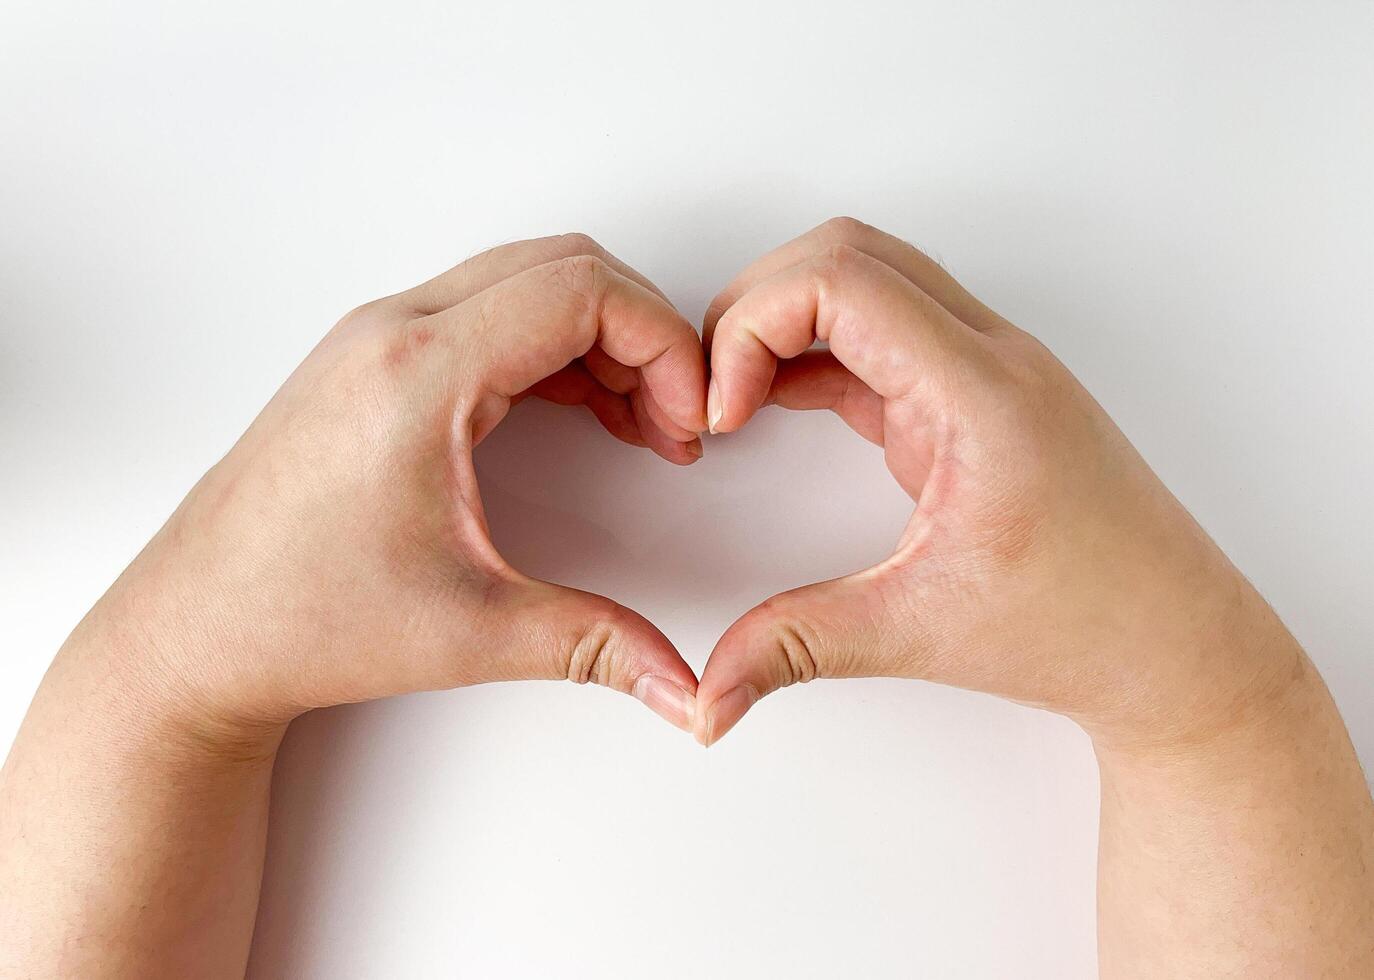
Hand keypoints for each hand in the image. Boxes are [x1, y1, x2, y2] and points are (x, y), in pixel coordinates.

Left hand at [84, 234, 706, 744]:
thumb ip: (597, 646)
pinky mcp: (372, 362)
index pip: (582, 289)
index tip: (692, 416)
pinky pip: (488, 316)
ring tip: (642, 425)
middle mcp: (393, 331)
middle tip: (675, 421)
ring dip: (601, 338)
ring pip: (526, 283)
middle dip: (644, 333)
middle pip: (563, 267)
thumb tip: (686, 687)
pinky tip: (584, 416)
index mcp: (420, 372)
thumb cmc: (298, 619)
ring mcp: (376, 339)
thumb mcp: (469, 632)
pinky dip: (554, 350)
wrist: (193, 633)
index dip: (666, 342)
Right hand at [693, 217, 1294, 748]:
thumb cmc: (1090, 626)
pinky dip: (815, 353)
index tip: (721, 409)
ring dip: (786, 319)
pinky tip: (776, 405)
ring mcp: (988, 368)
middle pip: (847, 254)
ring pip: (866, 278)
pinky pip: (882, 334)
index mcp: (983, 394)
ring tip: (738, 395)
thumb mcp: (923, 631)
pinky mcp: (976, 396)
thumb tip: (710, 695)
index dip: (752, 325)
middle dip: (755, 306)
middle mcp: (990, 358)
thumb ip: (800, 646)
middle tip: (714, 391)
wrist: (1177, 645)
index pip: (843, 281)